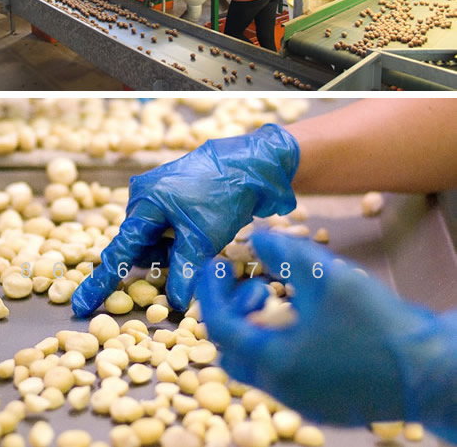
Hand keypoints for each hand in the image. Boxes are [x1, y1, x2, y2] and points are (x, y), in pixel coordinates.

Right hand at [71, 123, 298, 314]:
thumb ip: (184, 271)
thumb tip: (174, 302)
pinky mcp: (167, 194)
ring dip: (171, 251)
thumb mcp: (204, 239)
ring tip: (200, 242)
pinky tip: (198, 232)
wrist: (246, 164)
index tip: (79, 305)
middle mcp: (141, 197)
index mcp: (143, 205)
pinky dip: (177, 238)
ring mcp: (153, 193)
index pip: (119, 252)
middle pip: (138, 246)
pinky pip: (163, 227)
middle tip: (189, 256)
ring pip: (153, 239)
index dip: (100, 282)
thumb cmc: (221, 196)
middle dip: (160, 259)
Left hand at [199, 231, 456, 436]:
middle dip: (230, 311)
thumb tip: (255, 238)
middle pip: (231, 351)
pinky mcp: (325, 405)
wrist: (432, 371)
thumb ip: (282, 251)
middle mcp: (285, 390)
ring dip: (254, 328)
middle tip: (250, 283)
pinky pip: (283, 377)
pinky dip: (277, 346)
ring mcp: (306, 403)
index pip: (219, 326)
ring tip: (276, 297)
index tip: (217, 265)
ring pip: (257, 365)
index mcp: (276, 362)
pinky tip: (301, 321)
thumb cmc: (378, 324)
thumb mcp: (324, 274)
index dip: (212, 291)